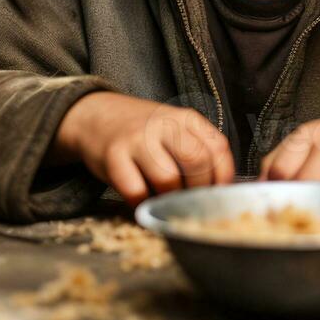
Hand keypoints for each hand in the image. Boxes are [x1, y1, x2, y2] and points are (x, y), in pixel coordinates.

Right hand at [50, 91, 233, 206]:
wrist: (96, 116)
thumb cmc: (143, 132)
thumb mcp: (175, 129)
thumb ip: (198, 149)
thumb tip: (220, 190)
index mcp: (185, 118)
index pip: (218, 149)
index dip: (222, 178)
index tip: (217, 194)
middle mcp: (163, 124)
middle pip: (197, 162)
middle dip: (198, 190)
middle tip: (192, 202)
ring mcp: (137, 139)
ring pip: (168, 180)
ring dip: (169, 199)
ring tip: (165, 200)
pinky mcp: (113, 157)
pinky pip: (136, 191)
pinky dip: (143, 203)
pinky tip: (143, 200)